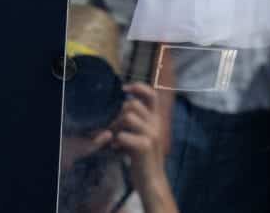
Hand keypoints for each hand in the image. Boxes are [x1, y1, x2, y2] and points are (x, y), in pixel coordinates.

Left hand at [111, 85, 175, 212]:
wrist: (152, 182)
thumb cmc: (144, 159)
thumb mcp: (144, 136)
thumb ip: (138, 121)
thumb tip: (122, 106)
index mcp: (156, 120)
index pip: (151, 94)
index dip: (138, 87)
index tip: (124, 89)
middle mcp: (156, 125)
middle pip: (132, 104)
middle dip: (118, 114)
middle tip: (113, 128)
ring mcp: (151, 135)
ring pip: (128, 116)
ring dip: (116, 126)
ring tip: (114, 139)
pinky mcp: (144, 146)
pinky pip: (123, 135)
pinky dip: (116, 141)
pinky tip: (116, 149)